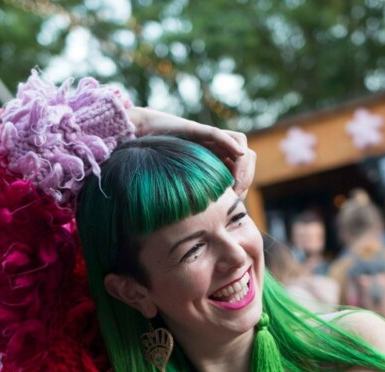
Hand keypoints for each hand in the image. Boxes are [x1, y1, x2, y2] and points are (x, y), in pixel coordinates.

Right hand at [128, 108, 255, 196]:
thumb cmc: (158, 167)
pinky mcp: (196, 130)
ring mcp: (207, 139)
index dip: (243, 186)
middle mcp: (215, 150)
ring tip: (235, 180)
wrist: (137, 140)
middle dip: (246, 177)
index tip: (235, 202)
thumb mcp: (182, 187)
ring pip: (240, 145)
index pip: (242, 171)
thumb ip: (196, 199)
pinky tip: (239, 154)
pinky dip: (231, 143)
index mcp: (215, 163)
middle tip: (236, 193)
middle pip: (247, 158)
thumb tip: (206, 226)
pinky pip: (219, 135)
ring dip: (243, 163)